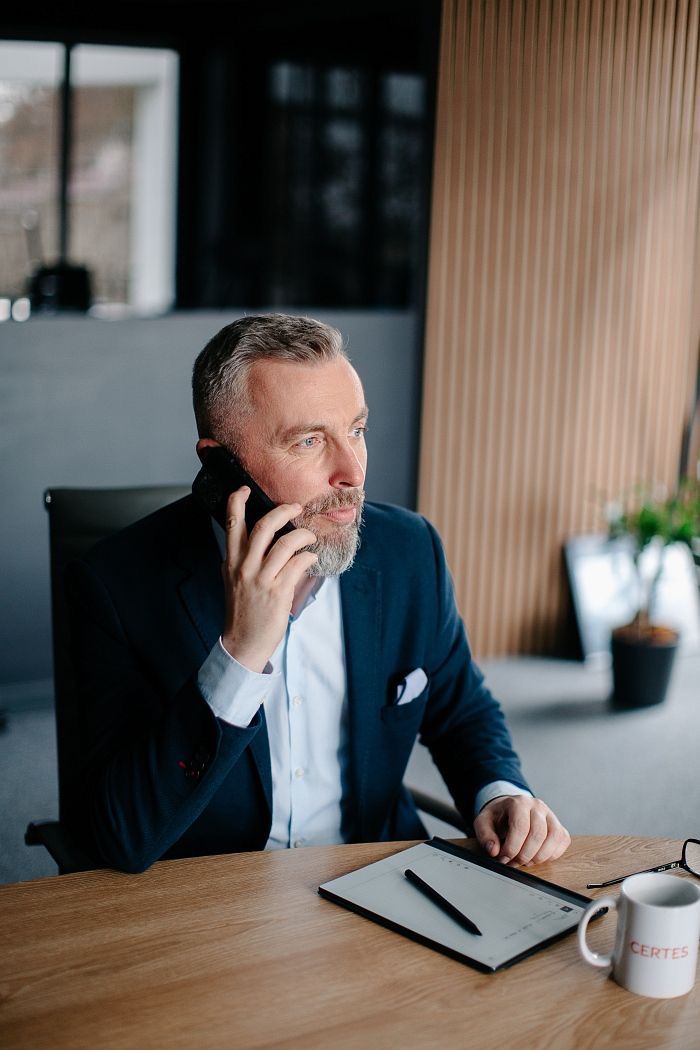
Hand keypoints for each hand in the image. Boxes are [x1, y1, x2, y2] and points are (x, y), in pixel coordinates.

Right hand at [220, 487, 317, 671]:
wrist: (244, 642)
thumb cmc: (242, 610)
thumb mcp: (233, 580)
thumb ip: (241, 559)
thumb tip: (257, 540)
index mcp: (231, 561)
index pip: (231, 524)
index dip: (237, 501)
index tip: (245, 489)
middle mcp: (244, 567)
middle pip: (264, 527)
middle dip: (283, 511)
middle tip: (296, 507)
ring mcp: (261, 579)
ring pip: (285, 544)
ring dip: (302, 536)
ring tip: (309, 537)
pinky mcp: (278, 592)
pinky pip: (298, 564)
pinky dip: (308, 556)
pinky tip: (311, 557)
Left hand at [473, 795, 570, 866]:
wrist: (509, 810)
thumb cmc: (498, 817)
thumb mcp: (483, 823)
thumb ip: (485, 836)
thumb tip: (493, 850)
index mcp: (518, 802)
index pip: (520, 826)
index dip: (512, 847)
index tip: (504, 857)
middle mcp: (538, 806)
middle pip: (538, 834)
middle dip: (524, 855)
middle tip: (513, 862)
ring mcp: (551, 816)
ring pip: (554, 838)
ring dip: (539, 856)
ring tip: (525, 861)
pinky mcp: (559, 826)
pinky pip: (562, 842)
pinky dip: (551, 854)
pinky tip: (537, 857)